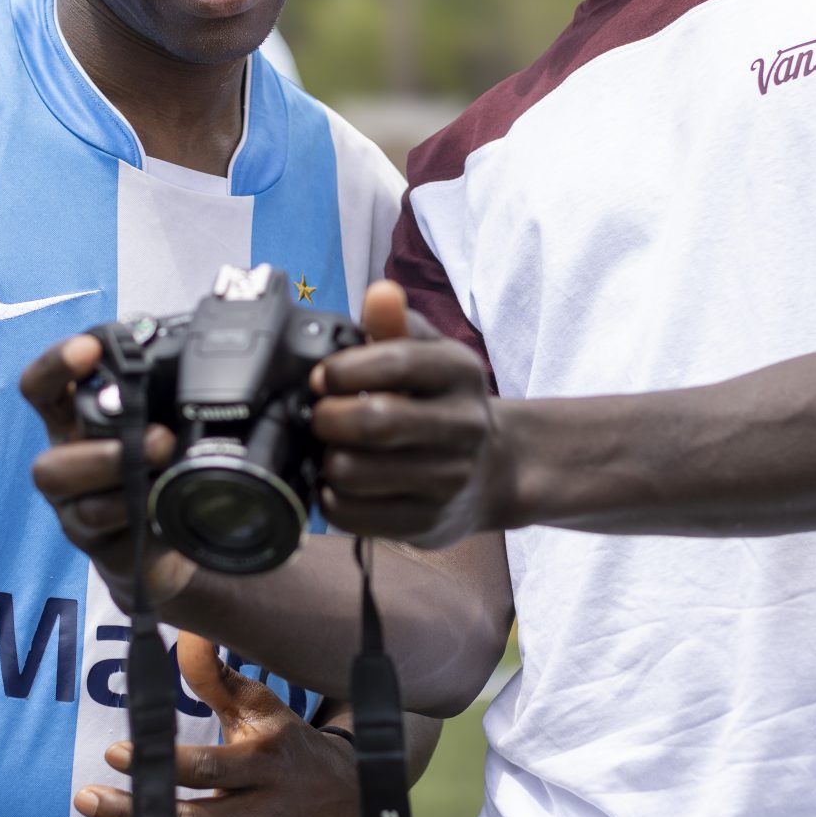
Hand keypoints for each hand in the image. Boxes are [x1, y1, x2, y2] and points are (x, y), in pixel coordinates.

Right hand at [21, 334, 197, 607]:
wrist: (167, 542)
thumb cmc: (155, 468)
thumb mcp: (155, 420)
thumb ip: (159, 392)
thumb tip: (195, 349)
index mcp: (73, 426)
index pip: (42, 391)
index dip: (55, 367)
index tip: (89, 348)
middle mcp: (68, 471)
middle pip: (48, 467)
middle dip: (99, 453)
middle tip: (157, 438)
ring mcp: (82, 517)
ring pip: (81, 509)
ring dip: (128, 489)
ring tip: (168, 467)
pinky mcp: (109, 554)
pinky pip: (117, 546)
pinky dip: (147, 525)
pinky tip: (171, 511)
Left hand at [73, 634, 358, 816]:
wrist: (342, 794)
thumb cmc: (285, 742)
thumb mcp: (260, 705)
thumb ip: (215, 676)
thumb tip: (184, 631)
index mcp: (263, 764)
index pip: (206, 770)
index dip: (159, 766)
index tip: (114, 754)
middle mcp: (264, 813)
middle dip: (134, 813)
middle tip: (84, 799)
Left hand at [313, 280, 506, 546]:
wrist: (493, 468)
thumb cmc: (442, 402)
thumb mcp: (429, 354)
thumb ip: (397, 324)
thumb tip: (379, 294)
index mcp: (460, 372)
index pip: (393, 362)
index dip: (341, 370)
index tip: (322, 378)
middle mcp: (463, 426)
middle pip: (372, 422)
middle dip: (328, 417)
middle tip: (322, 416)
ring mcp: (448, 480)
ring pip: (354, 472)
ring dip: (327, 459)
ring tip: (333, 449)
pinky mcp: (427, 522)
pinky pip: (352, 514)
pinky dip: (331, 497)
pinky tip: (342, 483)